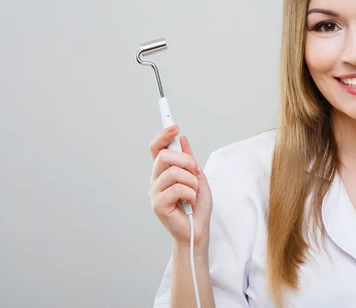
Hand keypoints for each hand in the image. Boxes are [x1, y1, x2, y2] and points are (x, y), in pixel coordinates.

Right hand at [148, 126, 212, 250]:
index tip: (174, 126)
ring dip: (191, 182)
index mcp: (164, 171)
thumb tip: (182, 139)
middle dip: (186, 160)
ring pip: (174, 172)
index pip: (156, 148)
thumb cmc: (197, 206)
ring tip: (193, 193)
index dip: (163, 135)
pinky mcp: (158, 205)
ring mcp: (155, 192)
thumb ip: (189, 159)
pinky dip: (190, 194)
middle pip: (164, 156)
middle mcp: (156, 180)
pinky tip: (190, 202)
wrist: (199, 230)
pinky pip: (177, 189)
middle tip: (195, 172)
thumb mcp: (198, 177)